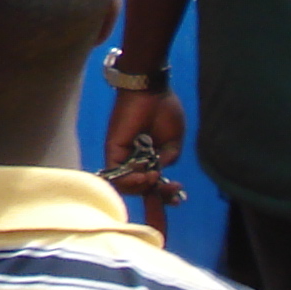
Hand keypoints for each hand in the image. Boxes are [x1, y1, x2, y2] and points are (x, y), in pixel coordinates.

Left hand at [102, 86, 186, 234]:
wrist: (152, 91)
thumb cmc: (164, 111)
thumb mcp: (173, 142)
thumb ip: (168, 160)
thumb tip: (158, 174)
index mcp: (149, 159)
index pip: (151, 185)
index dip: (163, 196)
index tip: (178, 198)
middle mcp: (133, 160)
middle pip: (138, 188)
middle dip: (155, 194)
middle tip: (170, 190)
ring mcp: (122, 156)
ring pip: (124, 185)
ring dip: (141, 187)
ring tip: (154, 177)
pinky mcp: (113, 149)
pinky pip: (115, 172)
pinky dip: (129, 179)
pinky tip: (145, 174)